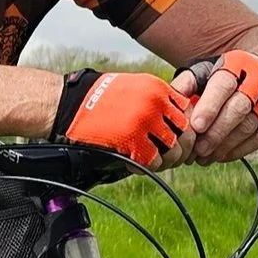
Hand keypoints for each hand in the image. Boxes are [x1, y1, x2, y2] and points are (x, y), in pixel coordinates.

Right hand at [53, 68, 194, 168]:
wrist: (69, 105)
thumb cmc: (97, 99)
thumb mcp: (134, 89)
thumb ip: (157, 101)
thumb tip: (174, 121)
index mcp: (158, 88)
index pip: (189, 113)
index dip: (185, 130)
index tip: (176, 138)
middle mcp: (156, 103)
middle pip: (187, 133)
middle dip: (181, 149)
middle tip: (169, 156)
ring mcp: (145, 122)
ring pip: (174, 151)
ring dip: (166, 161)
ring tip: (152, 162)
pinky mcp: (132, 140)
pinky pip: (154, 161)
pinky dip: (147, 168)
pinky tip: (135, 164)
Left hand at [166, 50, 257, 166]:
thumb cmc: (233, 75)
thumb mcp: (209, 70)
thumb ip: (188, 82)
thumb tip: (169, 98)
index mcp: (239, 65)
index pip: (224, 85)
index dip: (210, 106)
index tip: (196, 126)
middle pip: (238, 109)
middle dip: (216, 132)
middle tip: (198, 149)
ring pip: (249, 127)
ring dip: (224, 146)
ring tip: (204, 156)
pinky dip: (238, 151)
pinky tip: (221, 155)